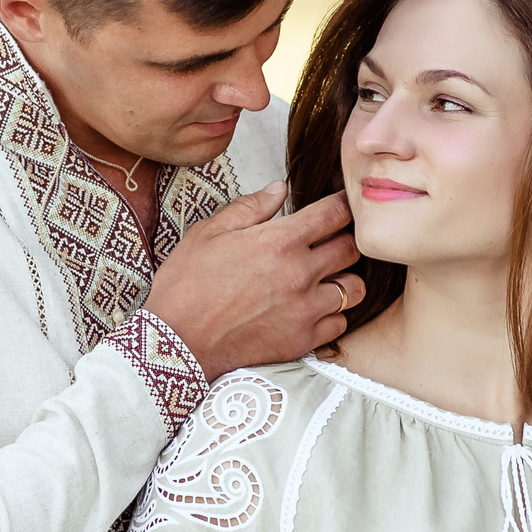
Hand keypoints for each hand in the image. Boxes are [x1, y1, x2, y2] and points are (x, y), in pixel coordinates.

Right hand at [144, 184, 362, 377]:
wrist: (177, 342)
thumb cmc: (187, 285)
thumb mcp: (209, 233)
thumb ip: (250, 207)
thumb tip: (279, 189)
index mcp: (280, 241)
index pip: (334, 213)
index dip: (342, 204)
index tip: (340, 205)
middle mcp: (301, 273)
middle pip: (352, 248)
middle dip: (345, 240)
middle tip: (331, 242)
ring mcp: (305, 309)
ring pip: (354, 289)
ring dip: (344, 279)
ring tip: (327, 279)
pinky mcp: (302, 340)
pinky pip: (340, 323)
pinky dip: (333, 315)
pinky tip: (314, 310)